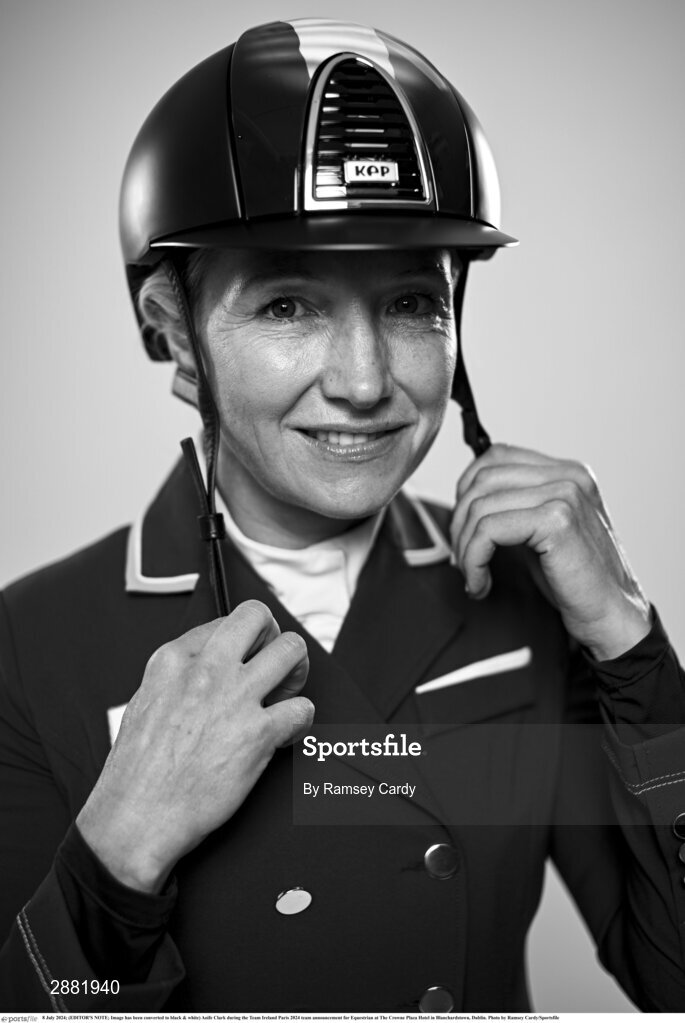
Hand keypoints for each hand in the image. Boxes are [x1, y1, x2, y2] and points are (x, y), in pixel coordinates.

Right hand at [76, 600, 312, 892]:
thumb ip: (176, 680)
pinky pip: (302, 708)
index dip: (242, 640)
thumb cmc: (134, 775)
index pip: (224, 621)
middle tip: (275, 659)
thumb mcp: (143, 704)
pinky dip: (301, 720)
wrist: (135, 820)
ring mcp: (234, 699)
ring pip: (291, 651)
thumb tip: (204, 672)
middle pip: (258, 617)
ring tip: (288, 690)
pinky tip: (286, 732)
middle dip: (274, 634)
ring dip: (297, 670)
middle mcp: (205, 672)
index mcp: (172, 661)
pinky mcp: (257, 734)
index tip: (247, 656)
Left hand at [450, 443, 650, 660]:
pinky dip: (473, 560)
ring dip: (464, 548)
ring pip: (481, 507)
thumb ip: (515, 506)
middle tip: (462, 561)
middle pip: (482, 480)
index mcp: (566, 472)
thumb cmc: (574, 580)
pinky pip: (489, 530)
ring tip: (474, 577)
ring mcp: (565, 495)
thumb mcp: (542, 531)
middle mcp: (568, 476)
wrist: (612, 615)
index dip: (466, 491)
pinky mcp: (557, 521)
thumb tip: (462, 500)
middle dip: (459, 523)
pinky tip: (481, 583)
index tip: (464, 530)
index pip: (496, 456)